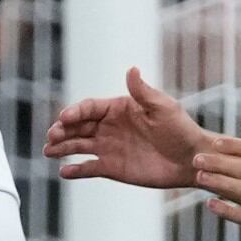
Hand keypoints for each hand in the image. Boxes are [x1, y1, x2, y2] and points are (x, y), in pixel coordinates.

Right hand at [47, 65, 205, 189]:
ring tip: (48, 151)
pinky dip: (75, 170)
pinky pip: (88, 168)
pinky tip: (64, 171)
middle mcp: (109, 127)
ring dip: (61, 147)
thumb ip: (143, 92)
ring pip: (77, 145)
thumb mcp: (163, 107)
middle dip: (61, 130)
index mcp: (118, 109)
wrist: (192, 159)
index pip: (89, 108)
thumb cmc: (180, 129)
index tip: (65, 117)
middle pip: (78, 126)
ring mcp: (108, 148)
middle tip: (51, 136)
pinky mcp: (112, 168)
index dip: (75, 112)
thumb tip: (132, 69)